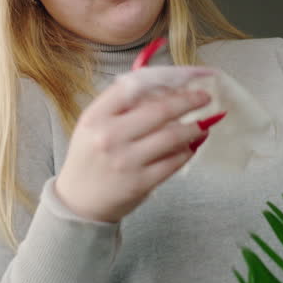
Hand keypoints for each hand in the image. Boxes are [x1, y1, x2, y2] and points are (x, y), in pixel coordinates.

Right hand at [54, 80, 217, 222]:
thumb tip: (163, 89)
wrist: (78, 201)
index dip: (163, 80)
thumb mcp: (94, 125)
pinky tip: (191, 146)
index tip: (182, 80)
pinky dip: (187, 151)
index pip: (133, 87)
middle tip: (204, 98)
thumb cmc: (90, 158)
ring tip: (203, 124)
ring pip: (172, 136)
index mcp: (96, 117)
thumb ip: (121, 106)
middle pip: (160, 110)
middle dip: (188, 101)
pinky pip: (174, 161)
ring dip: (194, 128)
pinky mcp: (141, 183)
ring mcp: (127, 161)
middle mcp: (110, 136)